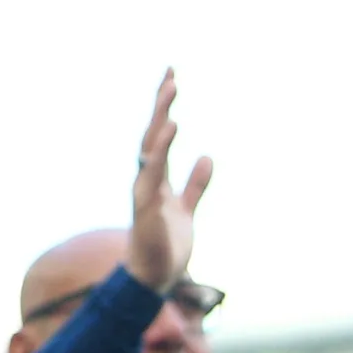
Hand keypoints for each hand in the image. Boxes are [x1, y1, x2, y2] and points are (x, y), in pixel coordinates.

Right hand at [126, 68, 214, 292]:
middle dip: (161, 103)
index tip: (171, 76)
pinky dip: (161, 148)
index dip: (164, 106)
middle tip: (171, 73)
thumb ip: (196, 185)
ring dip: (161, 117)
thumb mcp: (187, 210)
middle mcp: (147, 178)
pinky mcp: (147, 205)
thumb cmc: (166, 246)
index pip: (158, 135)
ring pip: (151, 146)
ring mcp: (145, 190)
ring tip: (171, 90)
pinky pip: (154, 171)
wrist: (153, 279)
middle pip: (152, 133)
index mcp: (156, 177)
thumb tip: (207, 157)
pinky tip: (170, 127)